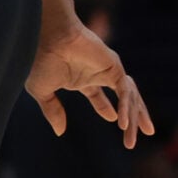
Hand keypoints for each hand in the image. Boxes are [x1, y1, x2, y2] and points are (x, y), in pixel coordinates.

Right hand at [25, 19, 153, 147]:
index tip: (117, 122)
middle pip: (122, 99)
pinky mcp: (114, 66)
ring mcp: (107, 68)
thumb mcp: (43, 91)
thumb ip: (53, 111)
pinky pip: (124, 91)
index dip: (109, 109)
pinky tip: (121, 124)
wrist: (46, 37)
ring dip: (134, 117)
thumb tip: (60, 131)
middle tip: (133, 140)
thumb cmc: (40, 58)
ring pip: (129, 96)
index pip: (99, 96)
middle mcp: (97, 72)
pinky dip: (125, 107)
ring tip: (137, 137)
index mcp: (80, 77)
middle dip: (131, 118)